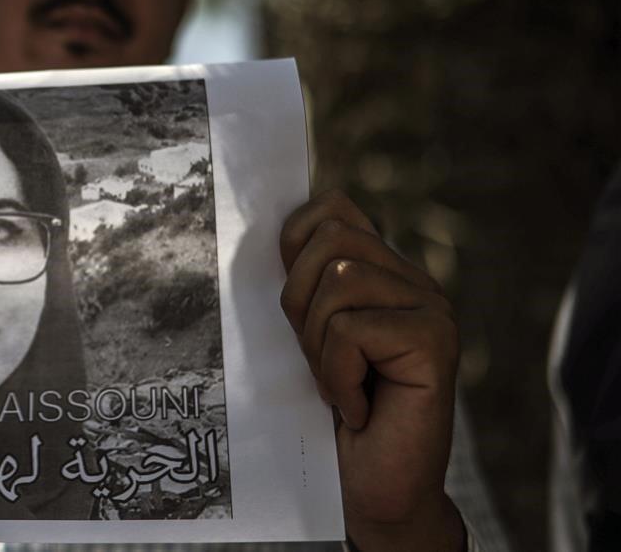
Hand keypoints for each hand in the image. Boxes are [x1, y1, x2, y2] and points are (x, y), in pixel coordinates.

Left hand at [279, 190, 464, 551]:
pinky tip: (359, 407)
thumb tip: (264, 224)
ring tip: (343, 385)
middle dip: (301, 304)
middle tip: (322, 360)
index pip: (333, 210)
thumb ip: (302, 283)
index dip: (294, 247)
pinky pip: (351, 329)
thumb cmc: (329, 417)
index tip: (295, 309)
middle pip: (330, 240)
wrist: (368, 489)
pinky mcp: (435, 342)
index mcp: (384, 273)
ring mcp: (432, 309)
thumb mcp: (305, 336)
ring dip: (320, 345)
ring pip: (339, 280)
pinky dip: (338, 374)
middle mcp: (415, 283)